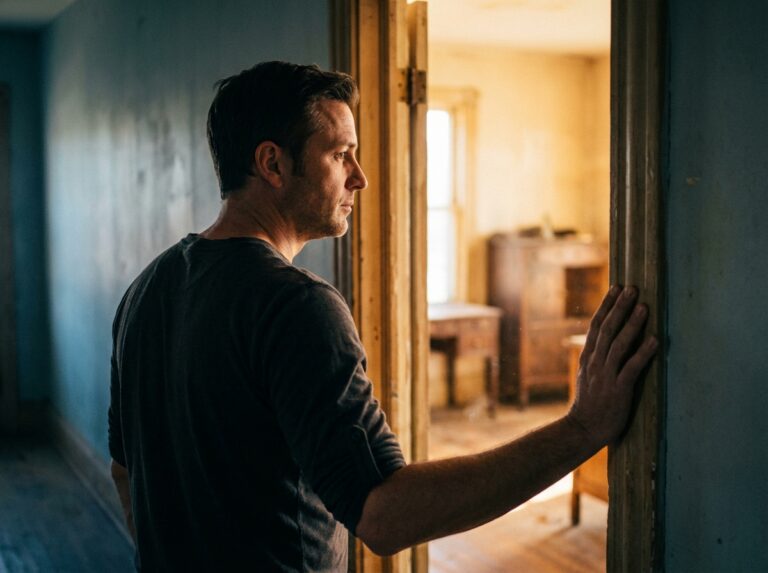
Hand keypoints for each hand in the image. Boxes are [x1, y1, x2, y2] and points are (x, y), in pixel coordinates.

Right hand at [567, 285, 657, 448]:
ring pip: (619, 344)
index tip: (616, 288)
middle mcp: (596, 362)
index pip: (596, 325)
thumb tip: (606, 342)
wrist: (582, 429)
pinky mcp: (618, 389)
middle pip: (607, 329)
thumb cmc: (589, 405)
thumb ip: (596, 359)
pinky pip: (632, 367)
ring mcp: (606, 375)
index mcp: (588, 358)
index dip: (606, 305)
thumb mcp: (587, 377)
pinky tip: (654, 340)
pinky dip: (644, 352)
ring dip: (632, 324)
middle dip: (620, 307)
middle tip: (632, 289)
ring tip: (645, 307)